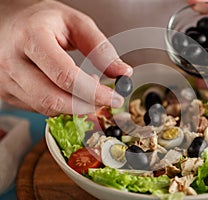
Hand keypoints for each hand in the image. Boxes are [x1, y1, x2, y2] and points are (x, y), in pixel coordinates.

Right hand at [0, 0, 131, 115]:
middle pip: (53, 99)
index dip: (94, 92)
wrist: (7, 22)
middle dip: (86, 106)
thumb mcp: (74, 22)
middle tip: (105, 101)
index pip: (66, 76)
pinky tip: (70, 92)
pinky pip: (38, 108)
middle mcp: (12, 60)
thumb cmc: (42, 20)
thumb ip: (100, 47)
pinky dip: (60, 106)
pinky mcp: (6, 92)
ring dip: (74, 106)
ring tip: (88, 91)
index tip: (115, 98)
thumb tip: (122, 72)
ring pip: (46, 107)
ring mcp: (6, 79)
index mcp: (32, 37)